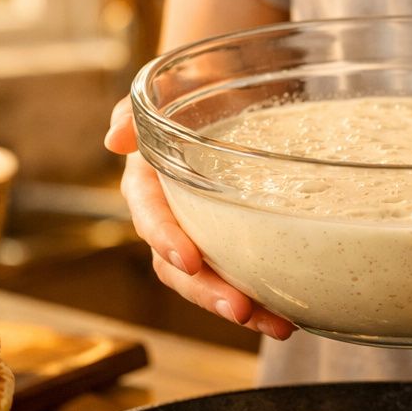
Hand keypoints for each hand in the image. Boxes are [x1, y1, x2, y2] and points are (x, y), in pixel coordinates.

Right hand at [105, 98, 295, 339]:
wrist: (224, 85)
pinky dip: (269, 296)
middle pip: (183, 269)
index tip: (189, 258)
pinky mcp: (238, 240)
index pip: (152, 218)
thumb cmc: (188, 86)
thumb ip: (135, 112)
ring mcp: (206, 233)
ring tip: (280, 325)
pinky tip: (298, 313)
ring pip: (216, 282)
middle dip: (210, 293)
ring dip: (245, 309)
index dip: (167, 240)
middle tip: (242, 310)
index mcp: (149, 186)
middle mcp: (174, 218)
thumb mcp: (161, 88)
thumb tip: (113, 138)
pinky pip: (248, 274)